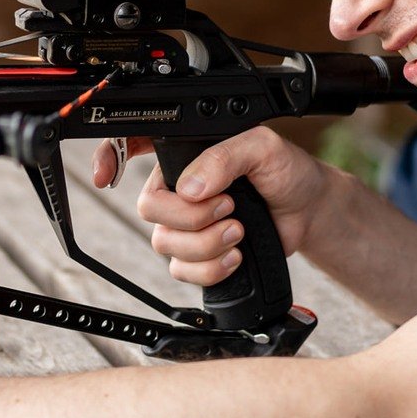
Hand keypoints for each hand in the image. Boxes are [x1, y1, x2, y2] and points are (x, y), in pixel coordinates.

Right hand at [92, 130, 331, 287]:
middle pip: (148, 208)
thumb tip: (190, 187)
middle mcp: (178, 187)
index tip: (107, 177)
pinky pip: (181, 271)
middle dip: (188, 216)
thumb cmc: (286, 171)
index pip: (131, 147)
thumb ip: (225, 157)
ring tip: (238, 231)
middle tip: (228, 206)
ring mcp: (186, 224)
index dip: (108, 158)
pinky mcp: (199, 255)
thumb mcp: (262, 147)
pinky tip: (235, 254)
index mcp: (185, 152)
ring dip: (204, 243)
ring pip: (163, 243)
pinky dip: (210, 268)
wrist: (309, 211)